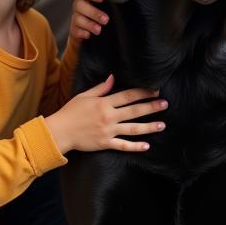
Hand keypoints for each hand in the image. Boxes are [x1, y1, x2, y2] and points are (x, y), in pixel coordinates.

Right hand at [45, 75, 167, 153]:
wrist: (60, 131)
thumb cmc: (70, 112)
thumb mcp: (85, 96)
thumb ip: (101, 88)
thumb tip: (113, 78)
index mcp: (104, 103)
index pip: (128, 96)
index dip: (143, 92)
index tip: (155, 90)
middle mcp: (109, 116)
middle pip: (134, 110)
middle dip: (151, 107)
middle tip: (165, 104)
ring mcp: (108, 131)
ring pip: (133, 129)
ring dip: (149, 126)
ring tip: (162, 124)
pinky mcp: (105, 143)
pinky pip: (123, 145)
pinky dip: (135, 146)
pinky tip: (147, 145)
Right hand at [70, 0, 108, 40]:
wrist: (92, 28)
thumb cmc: (105, 10)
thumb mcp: (110, 0)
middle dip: (93, 8)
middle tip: (105, 18)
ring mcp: (77, 13)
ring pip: (79, 15)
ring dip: (89, 23)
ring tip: (99, 29)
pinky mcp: (75, 27)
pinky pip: (75, 29)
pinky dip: (82, 32)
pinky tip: (88, 35)